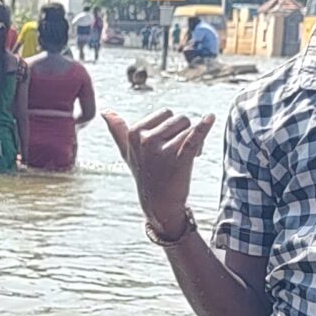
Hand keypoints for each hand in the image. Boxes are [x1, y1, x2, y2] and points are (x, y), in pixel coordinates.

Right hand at [103, 111, 212, 231]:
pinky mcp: (179, 159)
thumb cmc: (145, 174)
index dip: (171, 128)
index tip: (166, 144)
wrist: (159, 203)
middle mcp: (146, 140)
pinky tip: (210, 118)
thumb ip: (117, 130)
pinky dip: (204, 127)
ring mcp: (162, 150)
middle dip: (183, 132)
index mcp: (134, 133)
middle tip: (177, 152)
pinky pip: (194, 137)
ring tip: (185, 158)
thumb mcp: (127, 152)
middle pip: (179, 119)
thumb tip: (105, 111)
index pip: (165, 113)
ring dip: (194, 141)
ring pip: (189, 128)